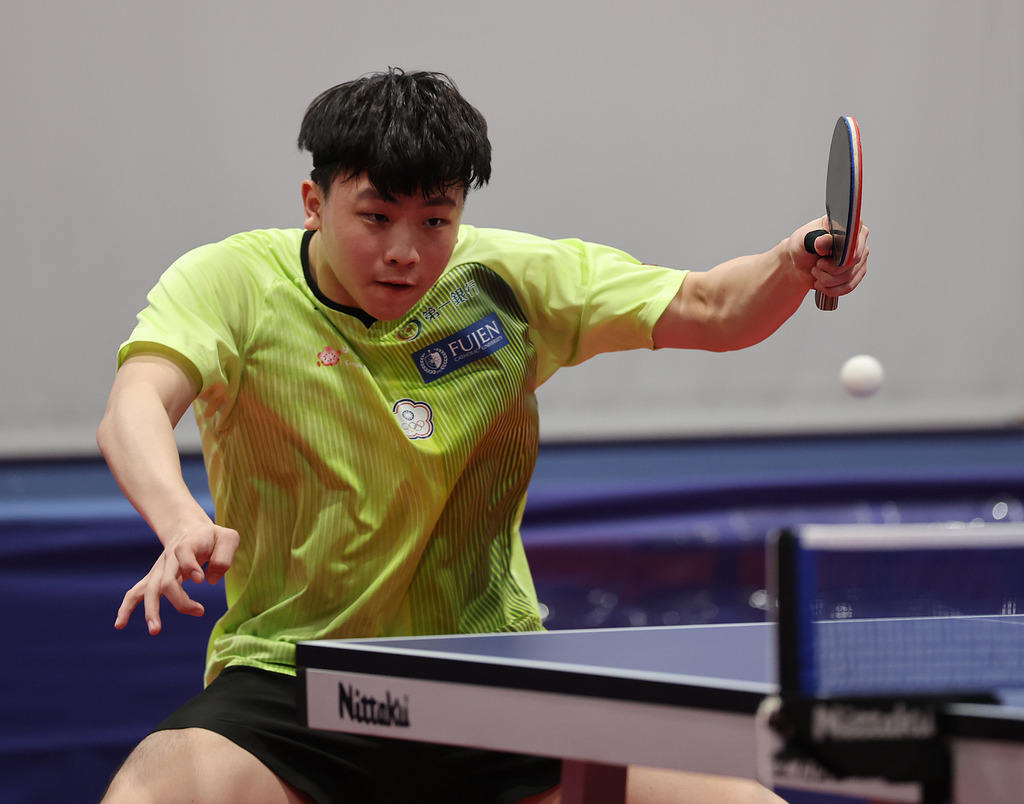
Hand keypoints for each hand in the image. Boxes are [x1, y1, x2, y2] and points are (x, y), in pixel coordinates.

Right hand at [115, 522, 239, 634]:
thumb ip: (224, 557)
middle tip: (200, 611)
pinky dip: (126, 608)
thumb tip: (208, 581)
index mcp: (187, 544)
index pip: (184, 554)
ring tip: (155, 630)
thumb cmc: (213, 537)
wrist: (189, 530)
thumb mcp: (228, 538)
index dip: (191, 567)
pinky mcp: (154, 579)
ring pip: (149, 591)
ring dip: (151, 611)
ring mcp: (159, 570)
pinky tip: (119, 625)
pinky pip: (135, 593)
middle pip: (167, 581)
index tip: (201, 580)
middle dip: (179, 600)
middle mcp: (169, 558)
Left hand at [793, 216, 868, 299]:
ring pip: (848, 276)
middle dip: (829, 268)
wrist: (799, 261)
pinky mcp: (857, 273)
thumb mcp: (804, 239)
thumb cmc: (803, 245)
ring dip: (827, 279)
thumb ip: (815, 238)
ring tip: (816, 272)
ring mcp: (859, 258)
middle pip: (852, 261)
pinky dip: (831, 289)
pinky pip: (849, 286)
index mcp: (849, 226)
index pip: (854, 238)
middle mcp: (858, 241)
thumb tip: (823, 241)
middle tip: (817, 264)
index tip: (825, 256)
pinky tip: (821, 284)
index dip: (840, 251)